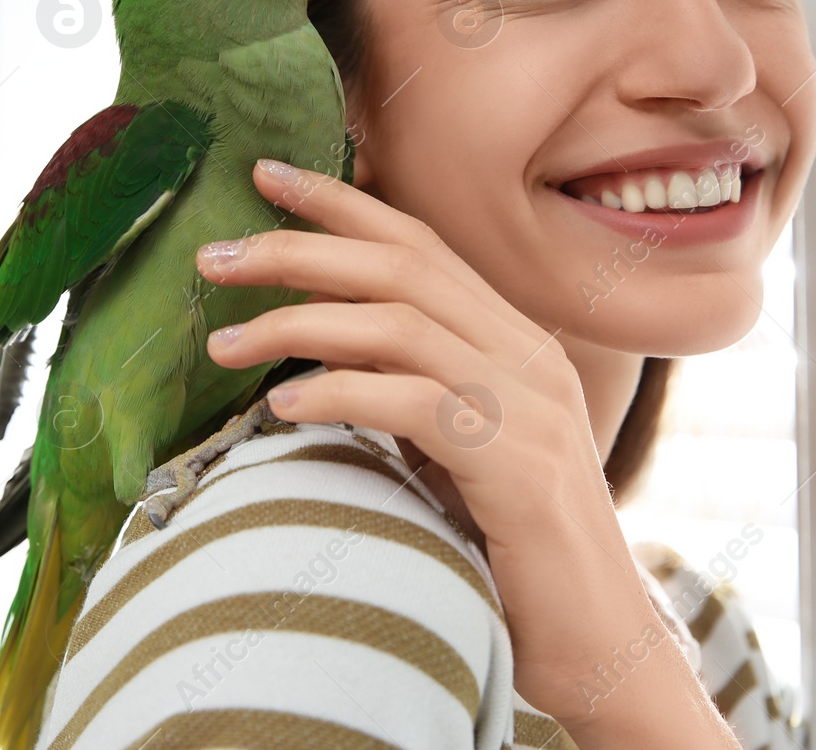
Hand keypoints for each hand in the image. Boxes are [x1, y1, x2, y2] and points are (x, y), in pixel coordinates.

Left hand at [194, 158, 739, 747]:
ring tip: (223, 344)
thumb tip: (316, 365)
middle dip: (298, 247)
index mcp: (511, 339)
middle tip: (212, 258)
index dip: (341, 201)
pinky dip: (340, 394)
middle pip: (400, 264)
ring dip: (298, 324)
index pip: (419, 242)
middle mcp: (525, 354)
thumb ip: (413, 392)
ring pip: (399, 322)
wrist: (603, 641)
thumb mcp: (460, 449)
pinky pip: (414, 404)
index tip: (264, 175)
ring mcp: (529, 405)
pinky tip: (281, 408)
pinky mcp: (519, 465)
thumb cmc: (514, 548)